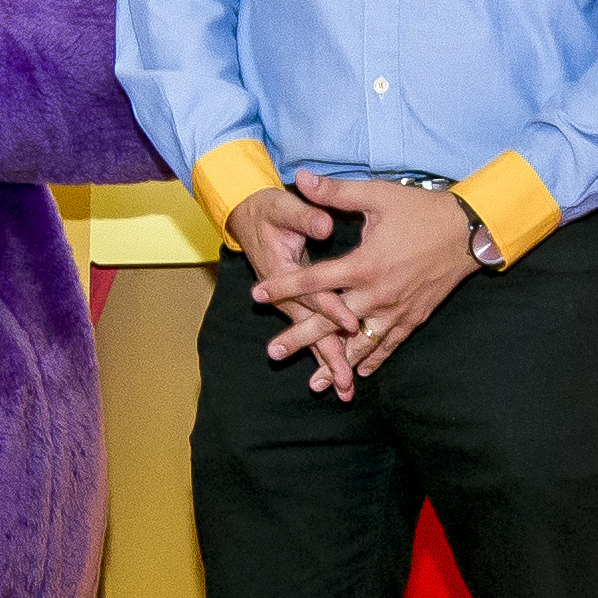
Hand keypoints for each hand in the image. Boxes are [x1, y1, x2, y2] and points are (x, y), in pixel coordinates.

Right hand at [227, 183, 360, 397]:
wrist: (247, 217)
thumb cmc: (268, 210)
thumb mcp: (282, 206)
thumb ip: (304, 216)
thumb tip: (324, 224)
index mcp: (282, 270)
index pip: (312, 292)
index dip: (331, 307)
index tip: (350, 322)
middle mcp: (284, 295)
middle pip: (310, 328)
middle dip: (329, 355)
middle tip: (345, 382)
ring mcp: (290, 303)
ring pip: (311, 338)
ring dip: (327, 363)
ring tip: (345, 391)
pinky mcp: (296, 306)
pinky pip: (312, 334)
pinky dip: (325, 354)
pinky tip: (341, 374)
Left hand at [277, 173, 482, 385]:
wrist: (468, 231)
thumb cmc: (422, 210)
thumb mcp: (378, 196)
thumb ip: (336, 192)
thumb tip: (302, 178)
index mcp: (365, 265)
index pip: (315, 280)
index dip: (284, 287)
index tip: (257, 295)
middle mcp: (378, 294)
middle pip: (331, 322)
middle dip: (300, 338)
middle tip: (273, 353)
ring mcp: (396, 310)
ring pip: (360, 344)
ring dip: (335, 362)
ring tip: (313, 382)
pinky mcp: (414, 318)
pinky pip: (389, 345)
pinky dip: (373, 359)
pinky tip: (358, 372)